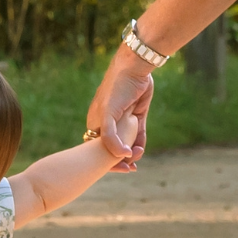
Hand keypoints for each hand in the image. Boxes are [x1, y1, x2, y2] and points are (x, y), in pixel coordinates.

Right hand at [87, 48, 155, 172]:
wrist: (133, 68)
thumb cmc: (116, 90)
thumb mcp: (109, 115)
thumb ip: (111, 138)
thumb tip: (122, 155)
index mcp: (96, 122)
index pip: (98, 149)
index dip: (108, 162)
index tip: (122, 169)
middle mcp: (108, 122)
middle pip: (113, 147)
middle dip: (121, 159)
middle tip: (132, 167)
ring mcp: (123, 119)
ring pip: (127, 141)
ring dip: (132, 151)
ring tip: (138, 155)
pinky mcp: (137, 114)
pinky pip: (138, 133)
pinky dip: (140, 142)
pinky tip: (141, 149)